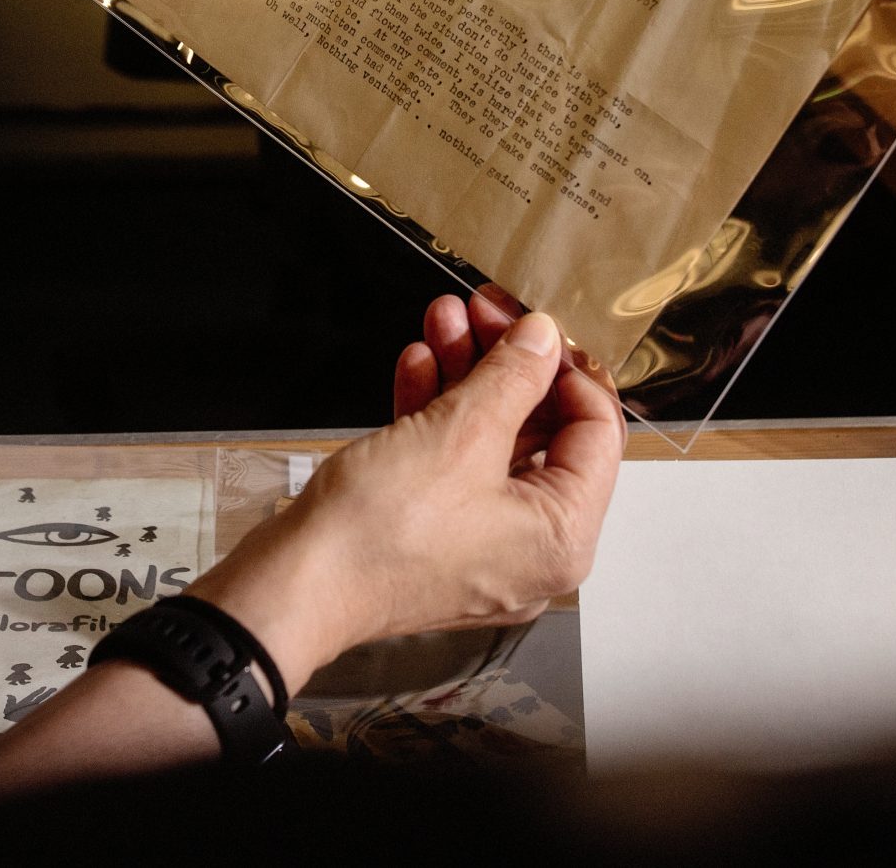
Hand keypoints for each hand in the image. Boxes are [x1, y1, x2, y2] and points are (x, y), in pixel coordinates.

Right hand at [186, 297, 623, 692]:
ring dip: (466, 376)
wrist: (295, 584)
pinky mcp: (434, 535)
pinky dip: (438, 413)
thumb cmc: (381, 534)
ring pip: (489, 442)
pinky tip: (417, 366)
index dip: (569, 368)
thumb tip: (543, 339)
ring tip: (442, 322)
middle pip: (541, 432)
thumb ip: (513, 376)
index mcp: (563, 536)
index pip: (599, 433)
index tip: (538, 325)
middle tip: (483, 310)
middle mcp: (532, 548)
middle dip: (505, 362)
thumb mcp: (460, 433)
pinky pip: (452, 464)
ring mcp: (481, 543)